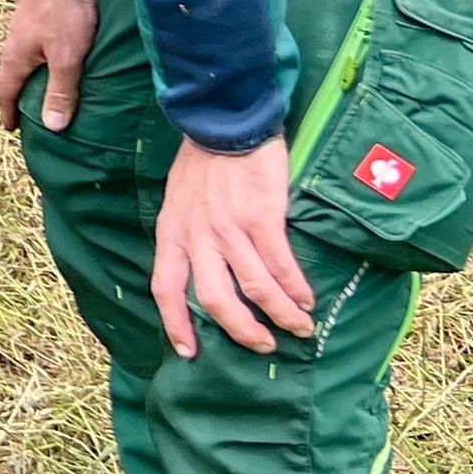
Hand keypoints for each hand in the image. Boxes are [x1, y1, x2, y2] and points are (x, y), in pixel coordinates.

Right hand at [0, 0, 94, 131]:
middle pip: (13, 78)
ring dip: (33, 79)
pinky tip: (59, 62)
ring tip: (48, 92)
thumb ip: (61, 91)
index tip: (10, 129)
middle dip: (20, 98)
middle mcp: (14, 45)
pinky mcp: (38, 17)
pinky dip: (43, 63)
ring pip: (25, 62)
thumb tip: (52, 127)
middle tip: (31, 117)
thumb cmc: (64, 12)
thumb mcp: (67, 57)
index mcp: (15, 58)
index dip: (8, 113)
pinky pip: (37, 49)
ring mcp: (25, 29)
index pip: (5, 93)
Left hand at [154, 136, 317, 358]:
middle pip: (215, 300)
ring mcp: (229, 228)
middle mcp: (197, 235)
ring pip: (255, 289)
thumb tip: (205, 269)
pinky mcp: (262, 218)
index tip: (188, 353)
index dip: (175, 324)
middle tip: (262, 345)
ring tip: (298, 328)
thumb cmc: (203, 160)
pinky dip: (296, 289)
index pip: (165, 288)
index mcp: (172, 232)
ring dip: (280, 315)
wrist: (226, 121)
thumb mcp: (179, 199)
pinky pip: (281, 266)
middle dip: (241, 331)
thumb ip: (188, 234)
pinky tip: (307, 299)